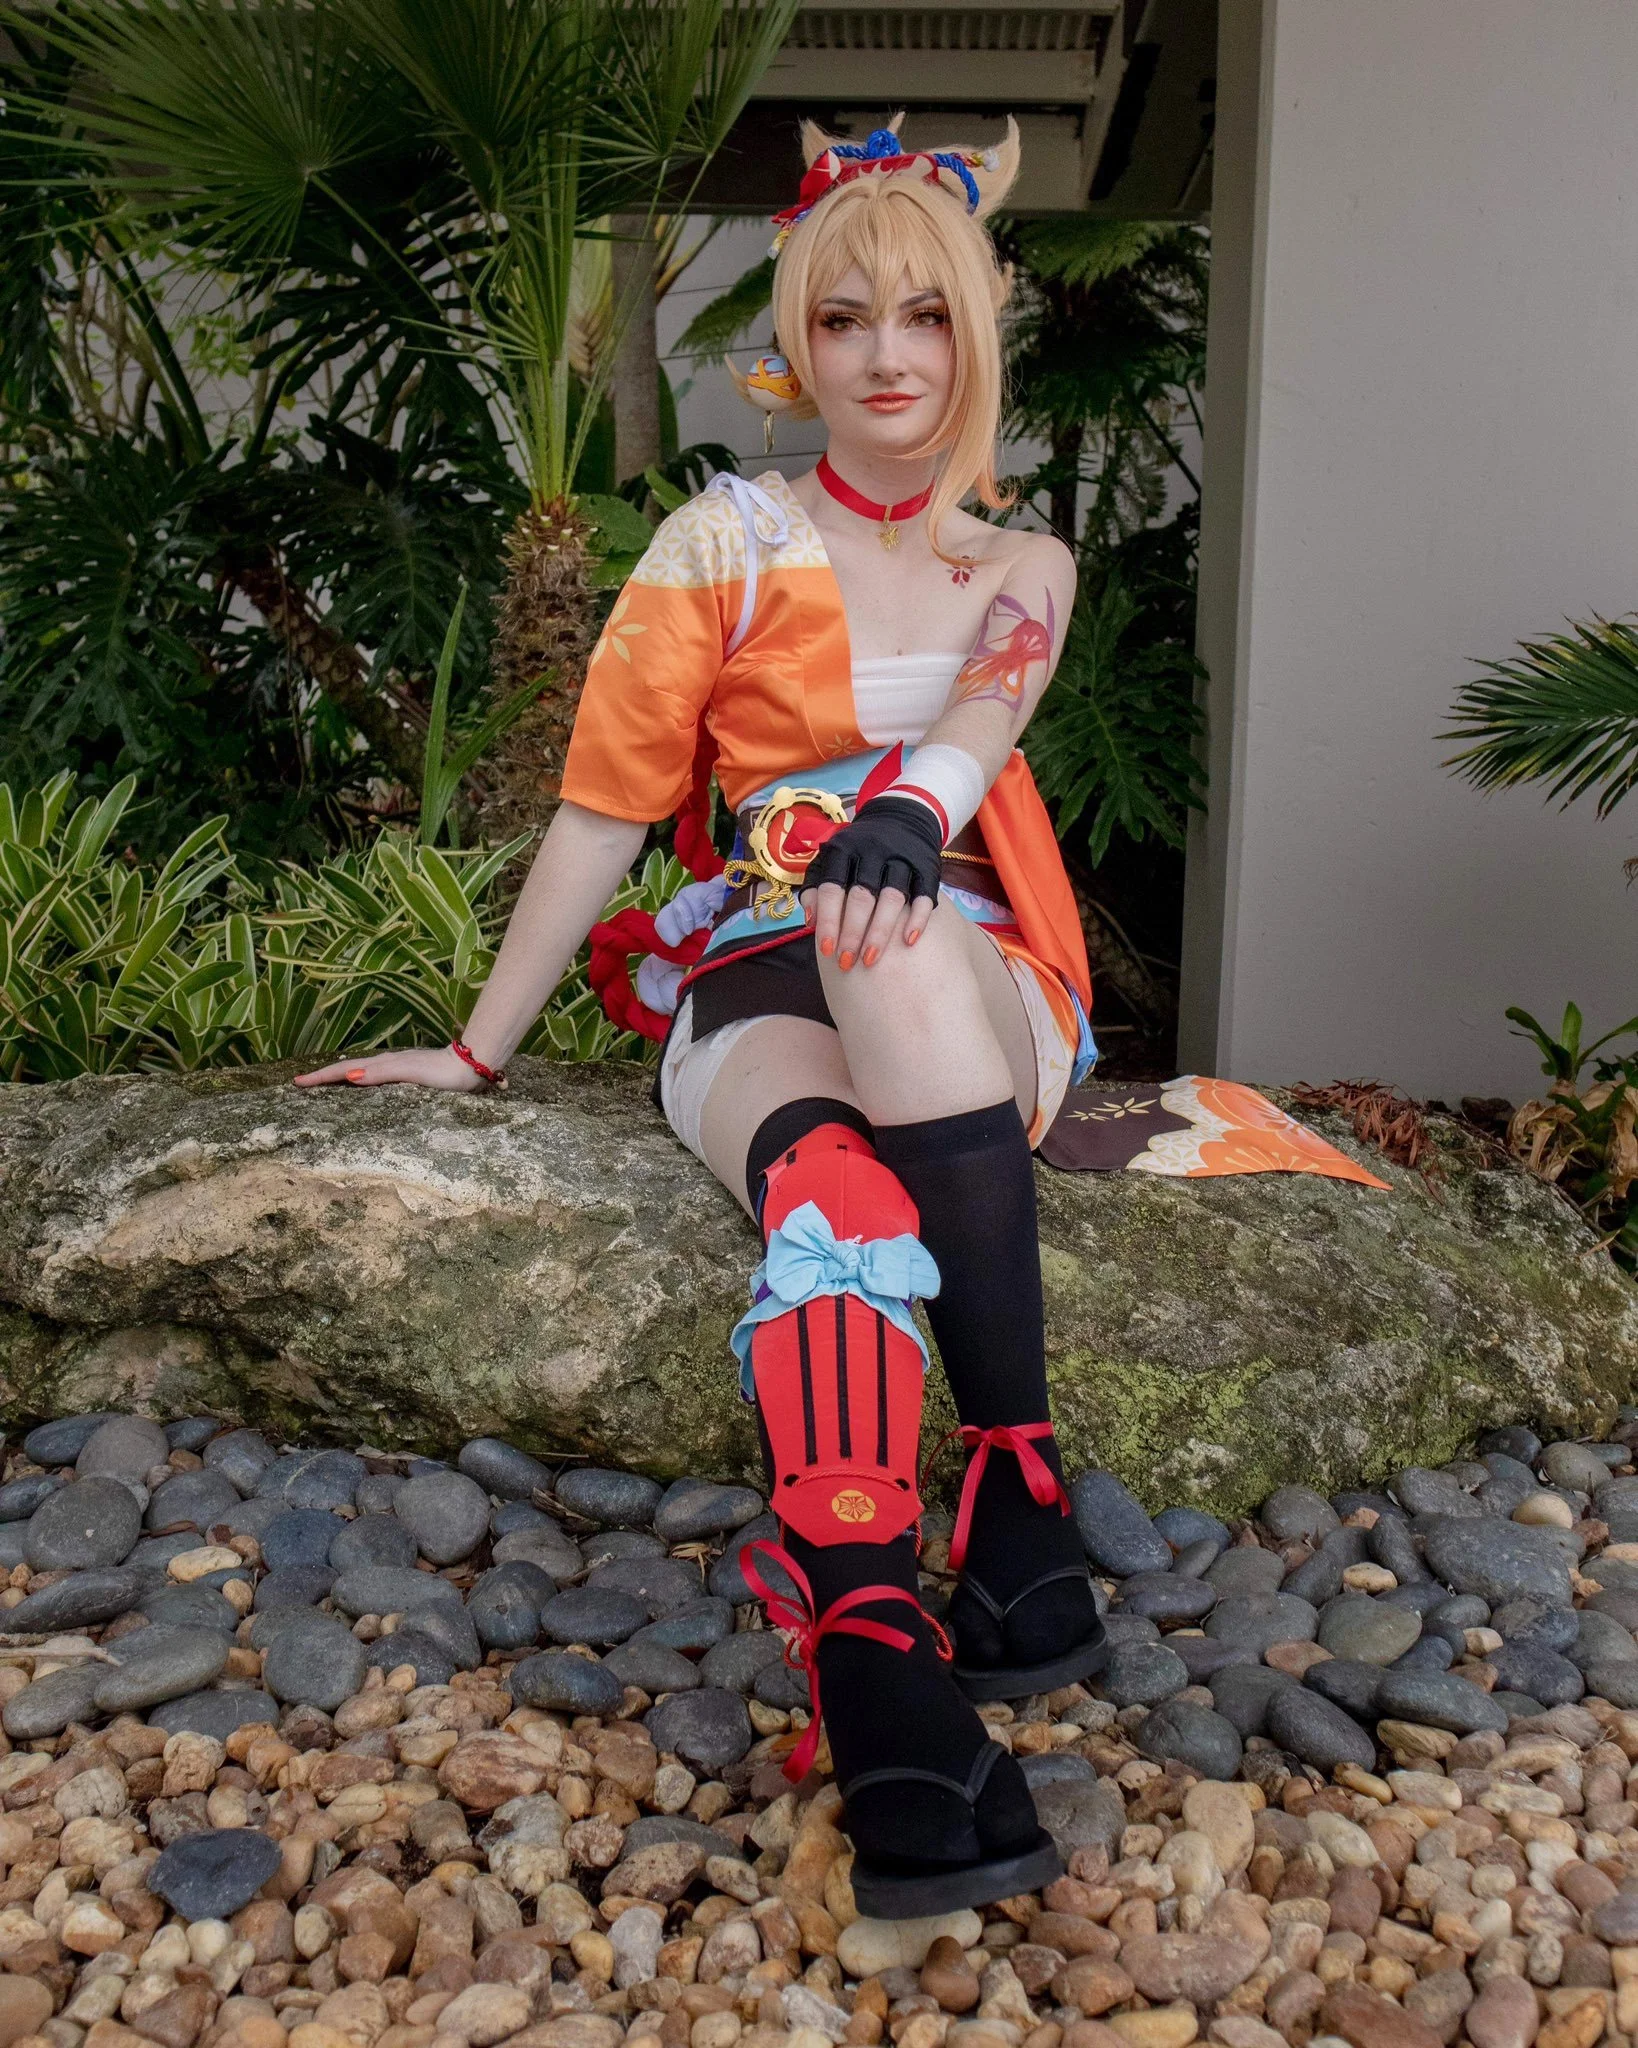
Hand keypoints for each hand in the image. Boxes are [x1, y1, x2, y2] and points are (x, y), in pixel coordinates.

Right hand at [293, 1045, 486, 1090]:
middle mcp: (387, 1064)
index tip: (297, 1083)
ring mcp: (398, 1068)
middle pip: (348, 1068)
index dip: (321, 1077)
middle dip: (324, 1076)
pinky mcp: (409, 1074)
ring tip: (322, 1083)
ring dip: (339, 1077)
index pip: (344, 1070)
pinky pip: (374, 1076)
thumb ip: (381, 1074)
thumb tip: (349, 1075)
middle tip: (301, 1083)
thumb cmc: (443, 1073)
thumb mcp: (410, 1072)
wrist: (472, 1066)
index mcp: (384, 1065)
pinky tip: (361, 1085)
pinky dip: (358, 1079)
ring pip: (360, 1071)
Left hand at [801, 794, 940, 970]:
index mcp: (844, 850)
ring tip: (870, 960)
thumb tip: (809, 922)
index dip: (828, 921)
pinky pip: (924, 896)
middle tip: (846, 963)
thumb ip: (816, 888)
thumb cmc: (858, 852)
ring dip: (880, 932)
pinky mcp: (927, 867)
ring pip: (892, 898)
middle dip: (852, 933)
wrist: (902, 818)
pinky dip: (917, 919)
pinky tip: (909, 942)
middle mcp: (872, 852)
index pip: (832, 887)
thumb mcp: (833, 859)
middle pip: (861, 896)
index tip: (826, 951)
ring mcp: (902, 858)